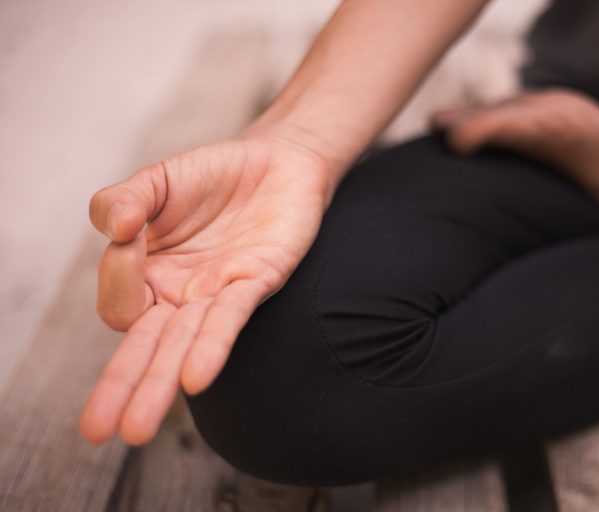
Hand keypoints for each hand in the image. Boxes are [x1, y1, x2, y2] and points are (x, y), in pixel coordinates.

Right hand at [80, 130, 333, 444]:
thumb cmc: (214, 176)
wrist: (277, 162)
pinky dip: (212, 346)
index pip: (120, 302)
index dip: (117, 276)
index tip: (130, 234)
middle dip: (122, 387)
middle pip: (146, 348)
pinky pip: (230, 320)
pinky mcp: (256, 283)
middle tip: (100, 430)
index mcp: (150, 275)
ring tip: (136, 430)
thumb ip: (124, 200)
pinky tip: (196, 378)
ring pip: (184, 345)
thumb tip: (115, 227)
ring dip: (160, 383)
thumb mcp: (157, 181)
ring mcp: (217, 293)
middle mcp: (181, 294)